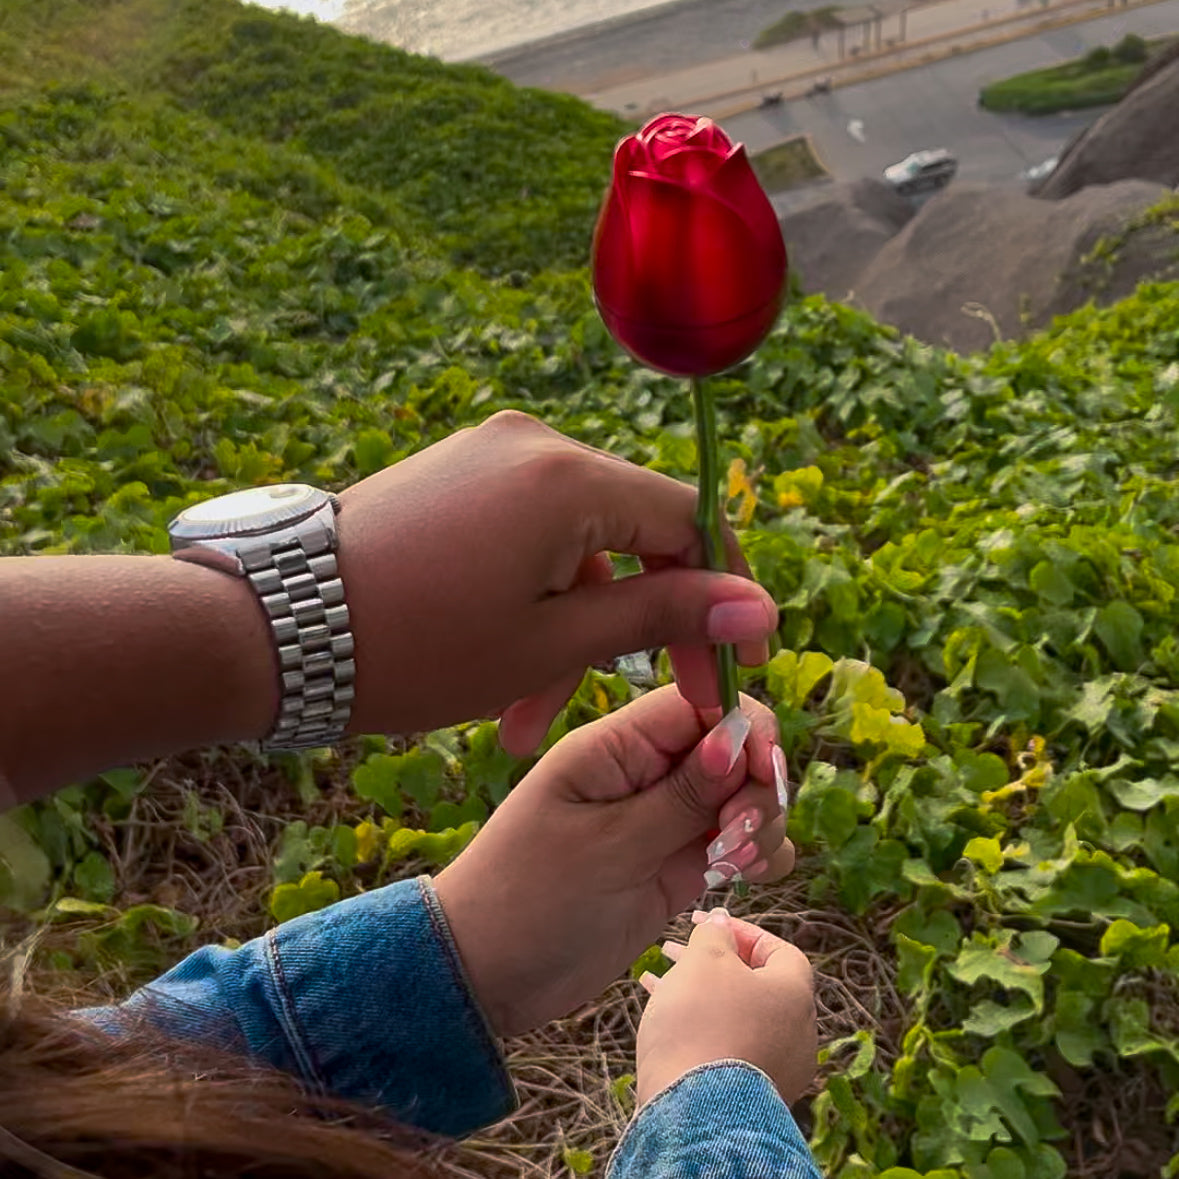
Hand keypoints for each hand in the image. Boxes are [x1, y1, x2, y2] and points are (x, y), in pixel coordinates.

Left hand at [336, 411, 776, 750]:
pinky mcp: (455, 476)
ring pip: (574, 545)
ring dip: (573, 630)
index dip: (724, 594)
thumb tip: (755, 604)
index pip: (689, 520)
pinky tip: (506, 672)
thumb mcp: (552, 642)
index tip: (737, 662)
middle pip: (631, 533)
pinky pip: (524, 535)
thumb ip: (662, 614)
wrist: (272, 627)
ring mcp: (488, 455)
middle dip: (641, 626)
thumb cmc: (415, 645)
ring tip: (531, 721)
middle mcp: (533, 444)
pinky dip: (532, 599)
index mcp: (568, 476)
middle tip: (661, 702)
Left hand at [432, 687, 794, 1037]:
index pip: (699, 704)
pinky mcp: (673, 862)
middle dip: (756, 786)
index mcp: (614, 746)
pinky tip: (743, 877)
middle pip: (732, 748)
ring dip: (759, 823)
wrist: (488, 975)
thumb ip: (682, 797)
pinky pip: (734, 841)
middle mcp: (643, 772)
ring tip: (732, 864)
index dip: (744, 731)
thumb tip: (739, 737)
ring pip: (742, 796)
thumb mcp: (608, 847)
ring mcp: (661, 818)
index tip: (761, 777)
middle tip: (734, 837)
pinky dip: (755, 853)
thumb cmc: (531, 900)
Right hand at [635, 908, 816, 1105]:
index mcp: (796, 995)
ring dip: (699, 993)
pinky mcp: (752, 1094)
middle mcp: (797, 1033)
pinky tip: (661, 1012)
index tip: (708, 925)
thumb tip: (721, 922)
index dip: (742, 931)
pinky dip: (699, 1026)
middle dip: (712, 962)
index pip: (779, 949)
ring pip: (736, 1015)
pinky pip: (727, 1046)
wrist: (693, 1111)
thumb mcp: (705, 960)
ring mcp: (779, 1068)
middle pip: (755, 983)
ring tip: (658, 977)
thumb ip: (714, 933)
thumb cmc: (703, 1024)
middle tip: (674, 949)